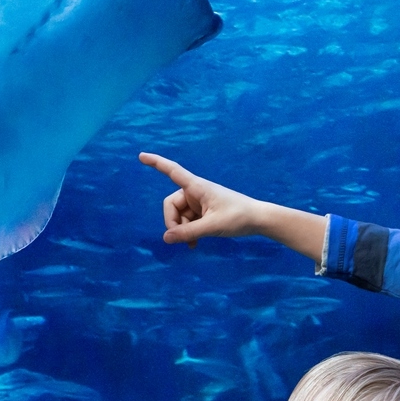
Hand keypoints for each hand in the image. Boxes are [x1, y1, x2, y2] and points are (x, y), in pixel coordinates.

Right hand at [138, 152, 265, 247]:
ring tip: (194, 244)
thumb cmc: (238, 217)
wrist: (259, 220)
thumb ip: (188, 233)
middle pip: (171, 205)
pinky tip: (194, 244)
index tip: (141, 156)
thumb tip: (166, 238)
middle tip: (181, 239)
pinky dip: (188, 232)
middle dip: (173, 222)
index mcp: (197, 187)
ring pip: (179, 216)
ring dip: (183, 231)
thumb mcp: (212, 226)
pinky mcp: (204, 212)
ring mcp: (199, 202)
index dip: (156, 163)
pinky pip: (188, 222)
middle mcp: (195, 192)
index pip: (173, 171)